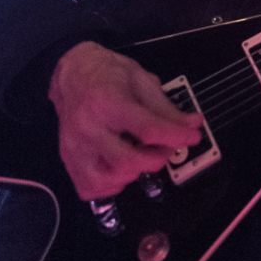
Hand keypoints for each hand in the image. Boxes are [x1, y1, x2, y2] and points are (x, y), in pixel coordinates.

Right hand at [49, 41, 203, 199]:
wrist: (72, 74)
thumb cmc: (108, 72)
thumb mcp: (141, 80)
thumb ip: (166, 107)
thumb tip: (192, 125)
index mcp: (107, 102)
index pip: (148, 130)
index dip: (177, 136)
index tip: (193, 136)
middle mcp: (88, 128)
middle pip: (128, 161)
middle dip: (157, 158)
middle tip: (166, 146)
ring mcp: (74, 147)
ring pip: (108, 179)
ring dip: (134, 172)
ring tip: (140, 154)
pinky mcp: (67, 159)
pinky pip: (90, 187)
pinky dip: (111, 184)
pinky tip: (119, 166)